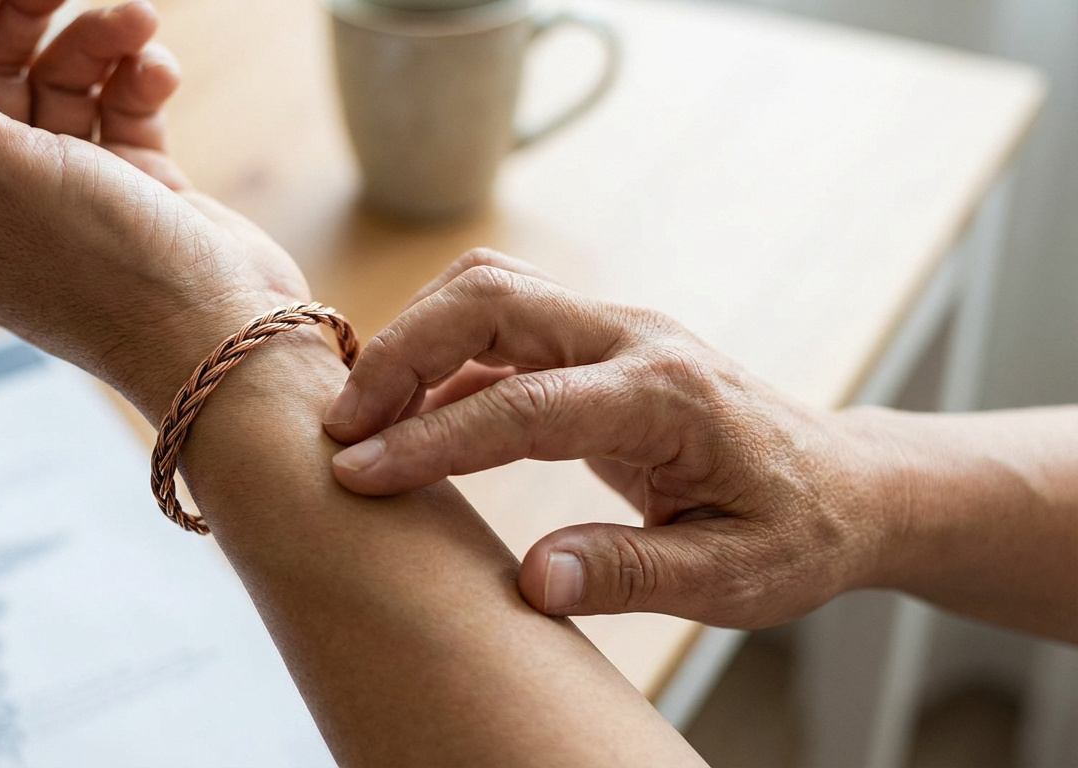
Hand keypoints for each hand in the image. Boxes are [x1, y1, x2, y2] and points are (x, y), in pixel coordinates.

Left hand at [0, 1, 312, 421]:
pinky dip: (138, 84)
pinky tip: (159, 73)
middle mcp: (2, 207)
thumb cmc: (115, 280)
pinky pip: (121, 114)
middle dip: (28, 22)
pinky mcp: (136, 194)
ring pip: (65, 90)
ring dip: (97, 46)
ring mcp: (73, 201)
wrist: (227, 342)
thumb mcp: (6, 180)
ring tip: (139, 22)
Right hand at [322, 250, 894, 628]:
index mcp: (668, 396)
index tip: (358, 474)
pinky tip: (410, 417)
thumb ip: (631, 573)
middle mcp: (636, 338)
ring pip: (488, 291)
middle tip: (340, 427)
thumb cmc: (797, 534)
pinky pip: (501, 324)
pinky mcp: (597, 341)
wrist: (847, 484)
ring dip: (413, 340)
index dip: (431, 438)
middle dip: (401, 353)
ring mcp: (616, 329)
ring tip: (361, 417)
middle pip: (490, 299)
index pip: (524, 404)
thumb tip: (530, 582)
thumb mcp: (733, 579)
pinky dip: (442, 359)